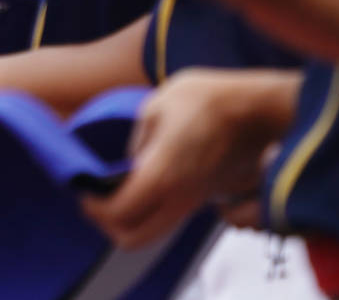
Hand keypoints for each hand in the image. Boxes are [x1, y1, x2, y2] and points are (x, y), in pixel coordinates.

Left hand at [81, 69, 300, 247]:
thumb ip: (137, 142)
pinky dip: (150, 211)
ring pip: (155, 230)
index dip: (94, 208)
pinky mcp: (208, 196)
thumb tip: (130, 163)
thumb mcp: (155, 108)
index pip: (119, 213)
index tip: (83, 192)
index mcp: (160, 175)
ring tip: (114, 192)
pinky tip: (141, 184)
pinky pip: (172, 216)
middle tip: (95, 203)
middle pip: (135, 238)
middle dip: (108, 226)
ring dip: (130, 220)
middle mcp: (179, 198)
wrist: (255, 108)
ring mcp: (196, 201)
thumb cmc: (204, 99)